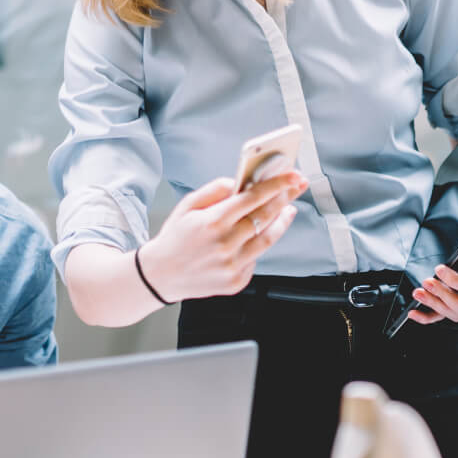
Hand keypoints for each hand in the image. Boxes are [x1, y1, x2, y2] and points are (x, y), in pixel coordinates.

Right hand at [139, 171, 307, 302]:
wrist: (160, 275)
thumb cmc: (174, 239)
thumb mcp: (186, 206)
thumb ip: (214, 190)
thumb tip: (238, 182)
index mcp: (212, 222)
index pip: (252, 198)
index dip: (276, 185)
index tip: (290, 176)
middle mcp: (225, 245)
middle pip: (265, 216)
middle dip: (285, 198)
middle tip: (296, 187)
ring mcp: (232, 265)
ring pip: (268, 239)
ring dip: (281, 221)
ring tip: (287, 209)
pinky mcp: (236, 281)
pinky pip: (256, 258)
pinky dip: (260, 243)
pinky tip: (258, 234)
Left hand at [408, 220, 457, 325]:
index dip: (456, 281)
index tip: (439, 268)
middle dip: (442, 295)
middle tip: (426, 282)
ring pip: (450, 313)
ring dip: (432, 304)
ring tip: (417, 292)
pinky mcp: (449, 305)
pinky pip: (438, 317)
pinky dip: (425, 318)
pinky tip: (412, 313)